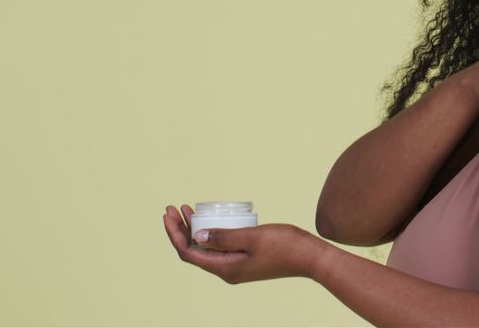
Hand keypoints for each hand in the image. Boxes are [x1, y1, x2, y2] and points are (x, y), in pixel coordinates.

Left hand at [162, 204, 323, 283]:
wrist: (309, 257)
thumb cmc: (285, 246)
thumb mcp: (253, 237)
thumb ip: (225, 237)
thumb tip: (197, 236)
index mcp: (225, 268)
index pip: (188, 252)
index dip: (174, 234)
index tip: (168, 214)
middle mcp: (227, 270)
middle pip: (194, 250)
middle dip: (180, 229)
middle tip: (173, 207)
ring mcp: (236, 266)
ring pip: (206, 248)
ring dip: (194, 230)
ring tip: (186, 210)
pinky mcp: (244, 260)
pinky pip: (219, 247)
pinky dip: (209, 233)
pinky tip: (211, 220)